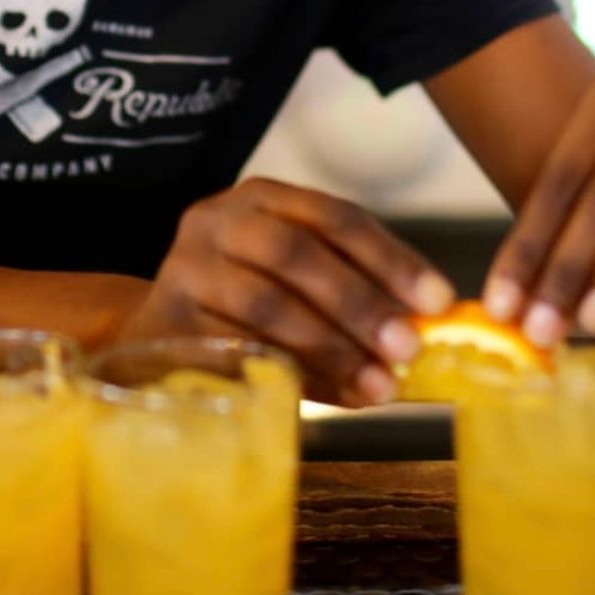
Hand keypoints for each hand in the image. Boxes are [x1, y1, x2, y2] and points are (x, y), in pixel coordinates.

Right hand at [117, 177, 453, 406]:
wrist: (155, 331)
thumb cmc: (245, 302)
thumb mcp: (293, 273)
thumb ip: (350, 285)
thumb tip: (427, 325)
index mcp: (261, 196)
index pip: (336, 217)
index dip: (391, 258)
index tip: (438, 301)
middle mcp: (218, 221)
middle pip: (296, 254)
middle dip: (360, 303)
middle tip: (408, 347)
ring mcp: (185, 269)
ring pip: (267, 304)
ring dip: (332, 348)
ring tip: (380, 385)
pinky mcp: (166, 323)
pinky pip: (238, 351)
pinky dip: (293, 376)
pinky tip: (334, 397)